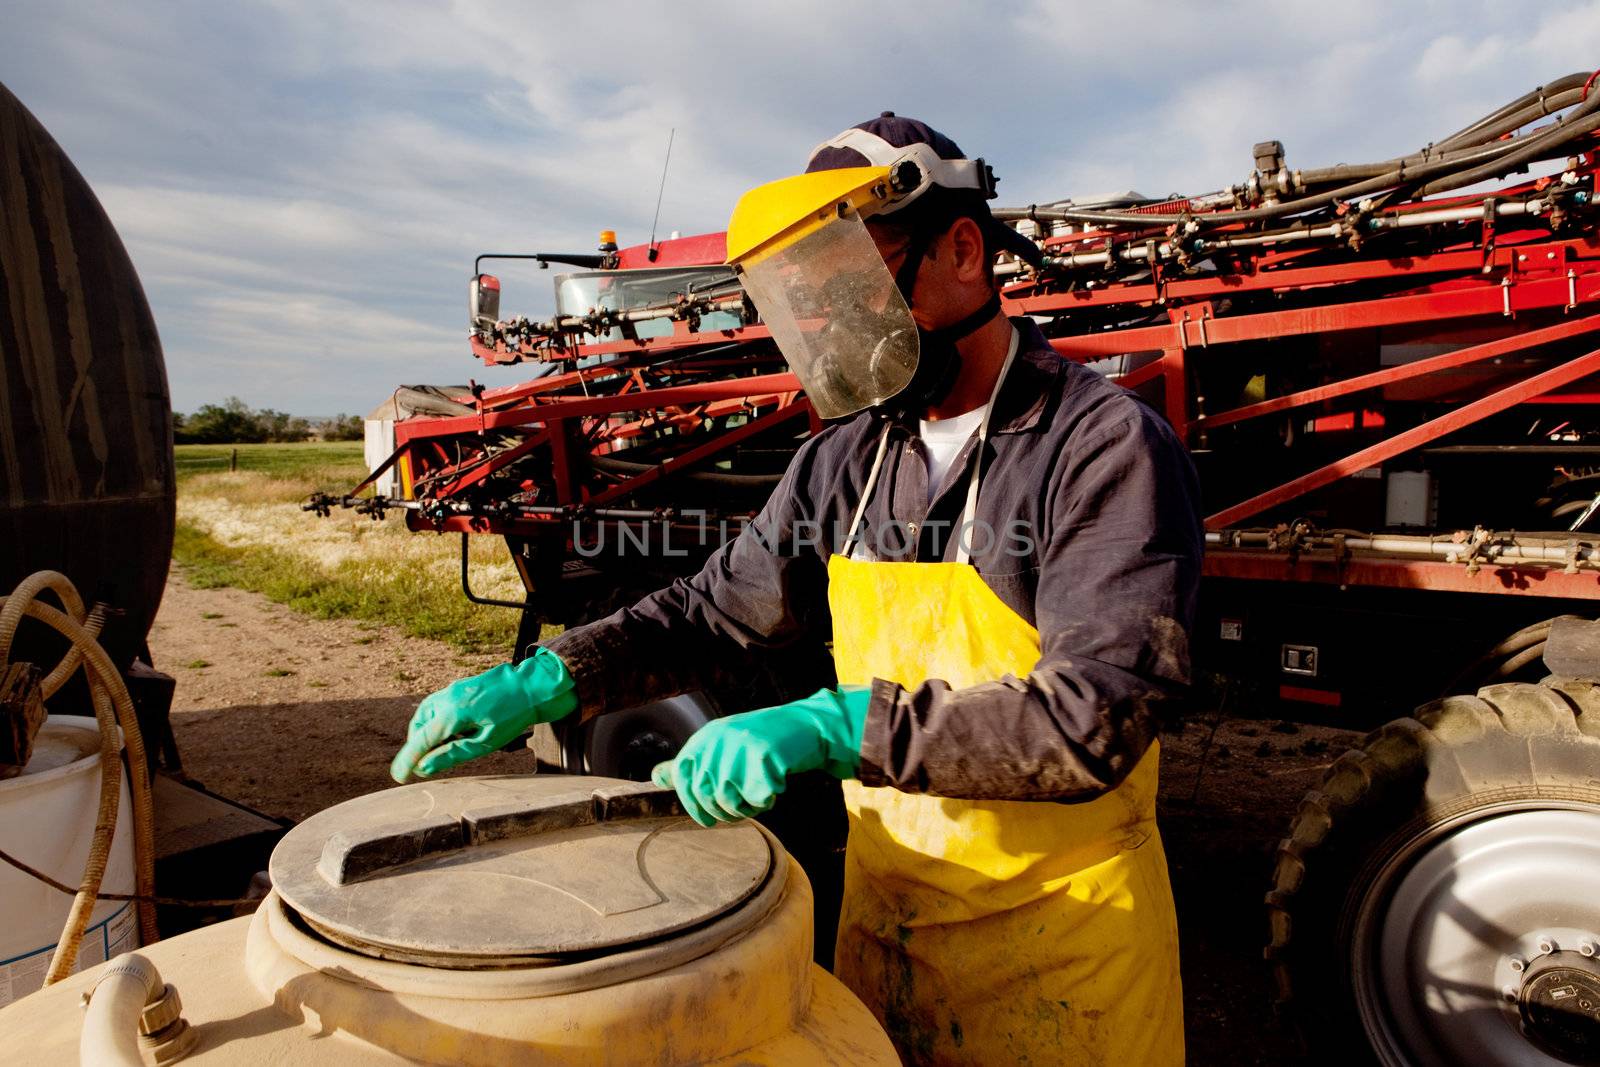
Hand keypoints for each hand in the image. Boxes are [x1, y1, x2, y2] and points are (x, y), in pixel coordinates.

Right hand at [390, 648, 576, 782]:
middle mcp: (447, 698)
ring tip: (440, 750)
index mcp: (452, 714)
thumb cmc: (512, 717)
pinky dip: (436, 721)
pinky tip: (453, 732)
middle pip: (419, 727)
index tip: (398, 777)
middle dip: (417, 747)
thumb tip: (424, 767)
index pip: (420, 741)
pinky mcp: (459, 687)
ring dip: (426, 733)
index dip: (407, 760)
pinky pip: (438, 706)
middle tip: (423, 767)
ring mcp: (452, 690)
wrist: (532, 686)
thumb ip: (453, 754)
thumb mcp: (485, 743)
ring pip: (426, 715)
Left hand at [651, 685, 868, 825]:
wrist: (805, 725)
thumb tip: (656, 776)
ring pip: (730, 800)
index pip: (682, 776)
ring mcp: (740, 748)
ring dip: (746, 807)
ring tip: (758, 796)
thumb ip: (692, 762)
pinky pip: (757, 798)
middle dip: (722, 812)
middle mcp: (717, 740)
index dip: (691, 803)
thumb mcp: (721, 745)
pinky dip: (766, 801)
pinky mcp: (763, 757)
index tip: (707, 819)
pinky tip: (775, 788)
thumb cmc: (761, 740)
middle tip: (741, 810)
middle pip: (706, 794)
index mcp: (705, 737)